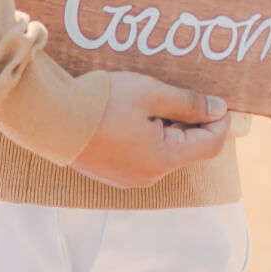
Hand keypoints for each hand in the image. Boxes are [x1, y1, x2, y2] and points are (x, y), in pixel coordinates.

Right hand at [71, 71, 229, 187]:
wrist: (49, 117)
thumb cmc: (102, 102)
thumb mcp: (152, 93)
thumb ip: (189, 103)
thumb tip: (219, 110)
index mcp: (162, 159)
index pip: (210, 145)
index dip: (221, 122)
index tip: (222, 100)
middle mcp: (149, 176)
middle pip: (189, 150)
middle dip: (195, 123)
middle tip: (188, 93)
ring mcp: (129, 178)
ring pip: (167, 152)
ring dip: (173, 128)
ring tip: (159, 100)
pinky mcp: (115, 173)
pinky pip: (147, 156)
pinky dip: (153, 136)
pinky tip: (140, 114)